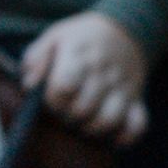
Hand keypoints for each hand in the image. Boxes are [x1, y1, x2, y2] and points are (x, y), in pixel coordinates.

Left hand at [18, 11, 150, 143]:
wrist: (125, 31)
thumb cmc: (80, 40)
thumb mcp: (53, 38)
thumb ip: (35, 61)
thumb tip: (30, 86)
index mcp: (79, 57)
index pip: (63, 86)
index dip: (52, 98)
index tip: (50, 97)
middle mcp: (103, 74)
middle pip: (83, 109)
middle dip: (67, 117)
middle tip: (64, 112)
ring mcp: (123, 88)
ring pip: (109, 120)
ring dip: (92, 128)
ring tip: (83, 122)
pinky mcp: (137, 100)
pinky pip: (137, 126)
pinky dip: (125, 136)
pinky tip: (111, 135)